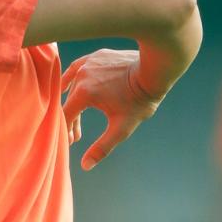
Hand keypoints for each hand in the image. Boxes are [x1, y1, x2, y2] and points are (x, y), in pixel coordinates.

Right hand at [61, 49, 159, 169]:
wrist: (154, 70)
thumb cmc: (139, 100)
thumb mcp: (122, 128)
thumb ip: (102, 147)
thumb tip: (85, 166)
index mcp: (84, 94)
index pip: (66, 116)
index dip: (66, 131)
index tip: (73, 141)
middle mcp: (81, 75)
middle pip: (69, 101)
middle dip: (72, 119)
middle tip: (77, 135)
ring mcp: (88, 62)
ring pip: (71, 83)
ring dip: (72, 99)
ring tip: (75, 113)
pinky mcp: (96, 55)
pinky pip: (78, 67)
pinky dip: (73, 78)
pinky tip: (73, 84)